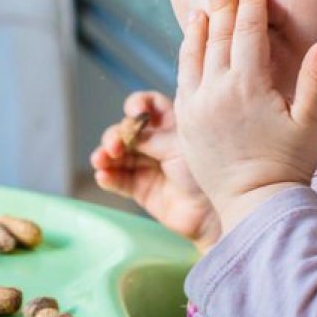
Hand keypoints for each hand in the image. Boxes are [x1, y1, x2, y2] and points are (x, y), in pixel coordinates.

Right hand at [90, 91, 220, 250]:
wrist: (215, 212)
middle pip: (125, 131)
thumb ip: (151, 137)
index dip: (137, 104)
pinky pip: (117, 180)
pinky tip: (103, 176)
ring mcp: (147, 166)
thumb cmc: (206, 172)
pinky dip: (107, 177)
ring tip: (101, 160)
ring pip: (116, 155)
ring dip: (104, 155)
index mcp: (172, 125)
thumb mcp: (180, 145)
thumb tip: (126, 131)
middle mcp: (156, 143)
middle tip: (115, 147)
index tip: (134, 111)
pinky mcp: (140, 189)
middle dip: (115, 135)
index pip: (150, 106)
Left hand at [175, 0, 316, 232]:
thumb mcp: (311, 123)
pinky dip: (187, 54)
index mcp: (247, 87)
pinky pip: (183, 77)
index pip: (247, 34)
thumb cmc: (289, 165)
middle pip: (218, 37)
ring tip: (204, 4)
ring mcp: (196, 106)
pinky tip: (192, 44)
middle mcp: (215, 91)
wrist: (254, 205)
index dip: (250, 4)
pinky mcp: (186, 120)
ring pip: (194, 54)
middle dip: (223, 5)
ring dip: (200, 27)